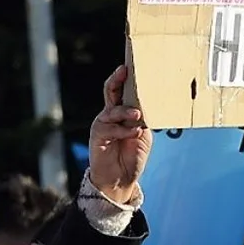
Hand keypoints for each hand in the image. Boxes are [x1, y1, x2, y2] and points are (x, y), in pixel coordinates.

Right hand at [88, 65, 150, 205]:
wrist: (120, 179)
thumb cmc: (131, 155)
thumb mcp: (142, 134)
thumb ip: (143, 121)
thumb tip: (145, 109)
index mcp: (121, 111)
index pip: (121, 89)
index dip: (124, 77)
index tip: (130, 65)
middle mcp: (110, 114)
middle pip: (111, 91)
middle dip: (117, 79)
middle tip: (125, 70)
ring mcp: (103, 124)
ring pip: (113, 110)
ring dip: (126, 111)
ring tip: (138, 115)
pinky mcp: (98, 136)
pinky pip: (111, 129)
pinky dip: (125, 130)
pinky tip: (135, 132)